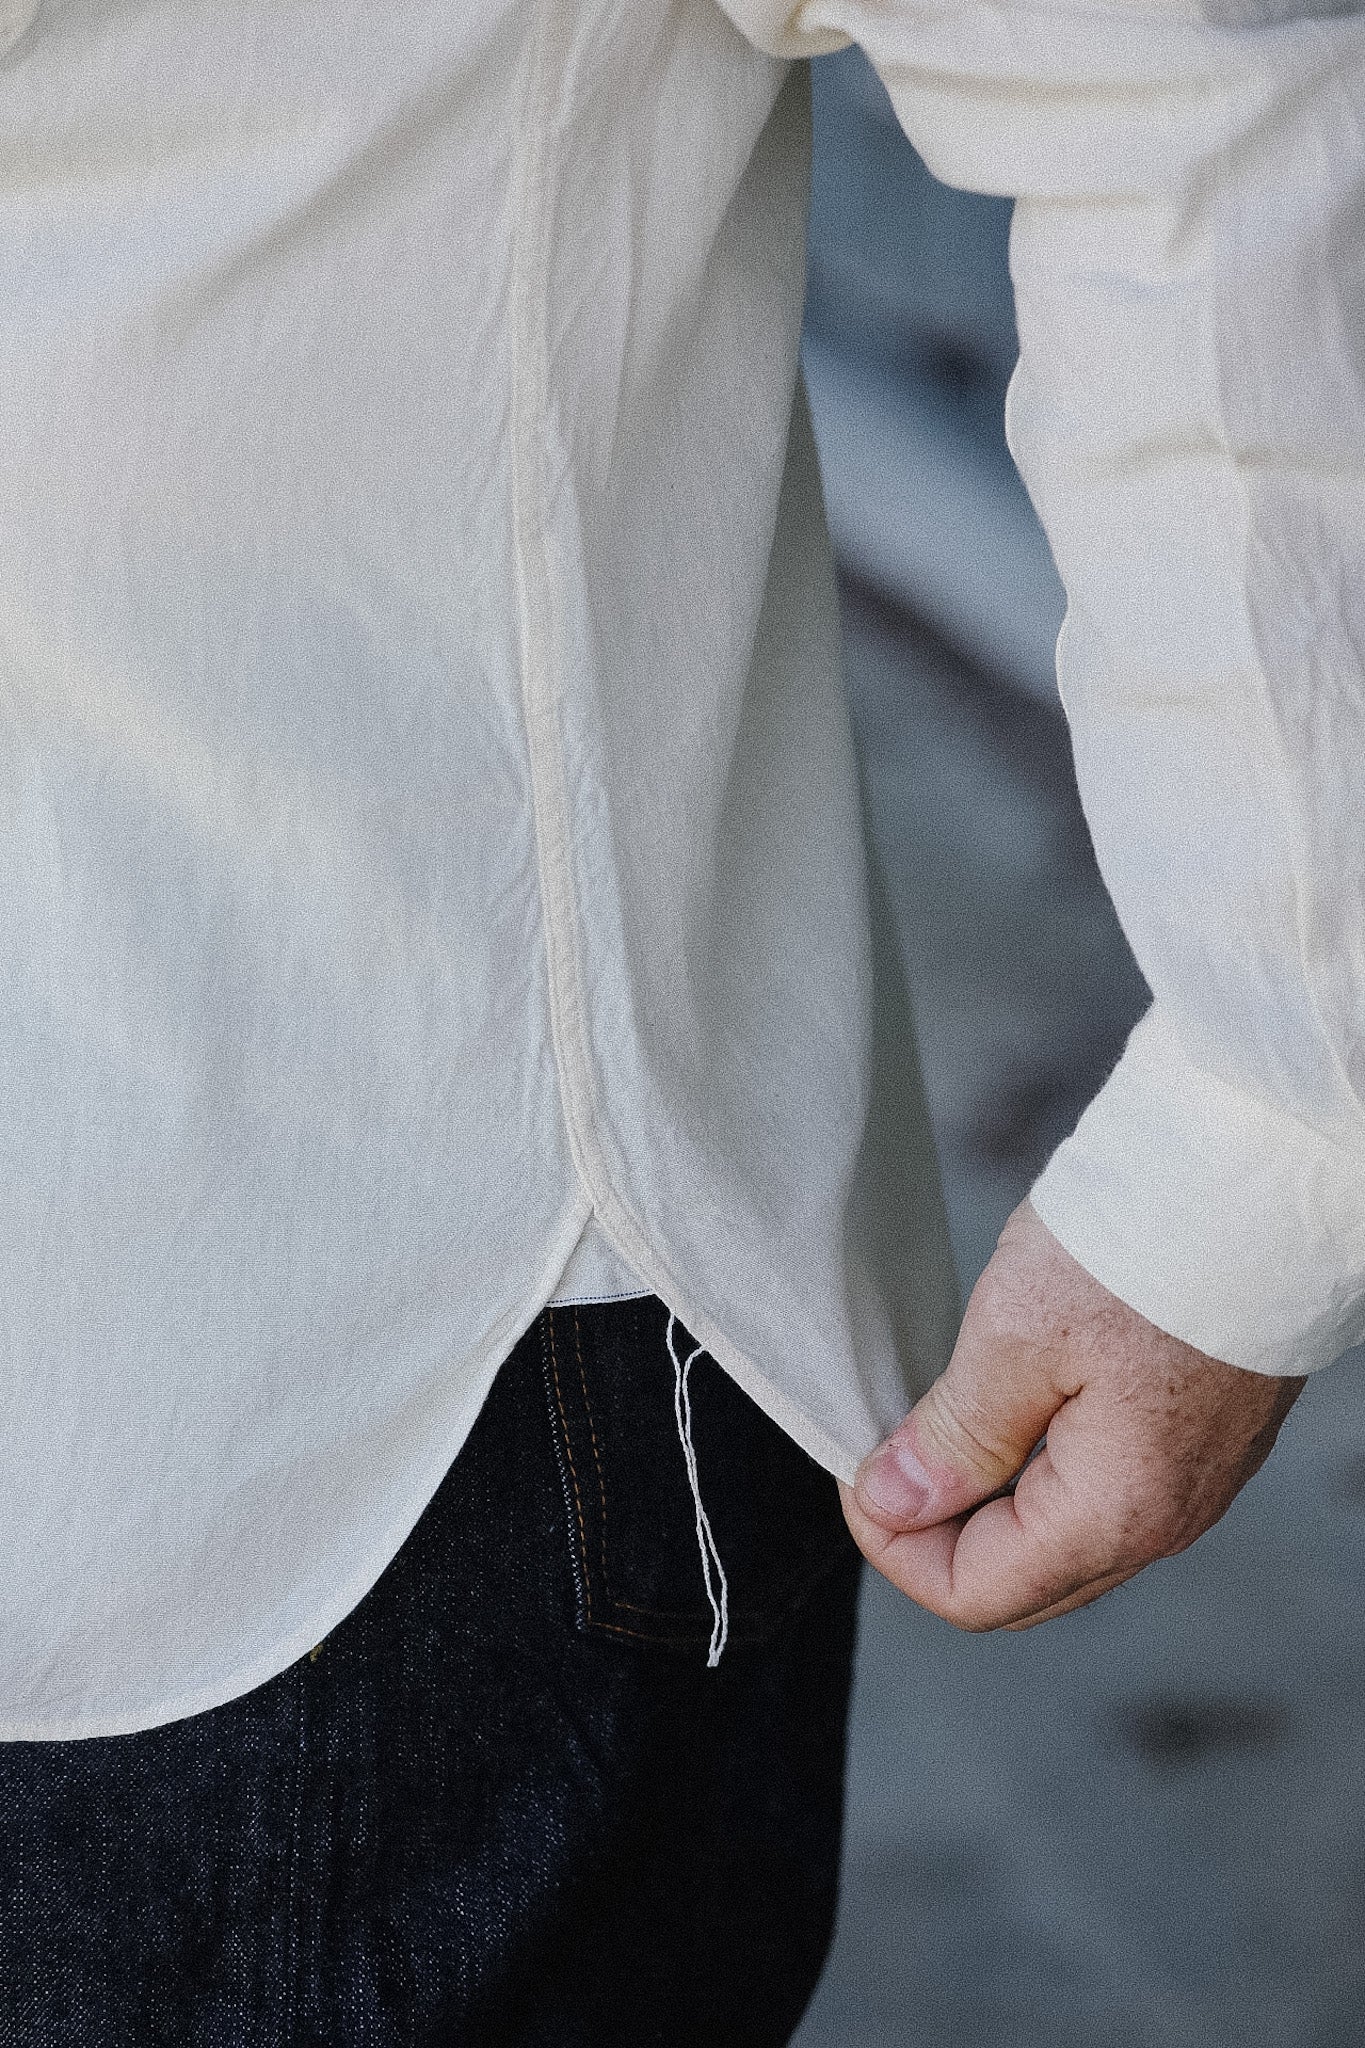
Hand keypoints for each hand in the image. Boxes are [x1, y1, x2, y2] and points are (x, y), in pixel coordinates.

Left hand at [840, 1198, 1304, 1629]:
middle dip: (937, 1534)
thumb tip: (894, 1503)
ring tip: (943, 1414)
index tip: (858, 1468)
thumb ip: (956, 1437)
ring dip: (988, 1499)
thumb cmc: (1147, 1245)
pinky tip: (1012, 1396)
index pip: (975, 1595)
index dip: (893, 1544)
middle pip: (1022, 1583)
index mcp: (1116, 1513)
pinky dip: (1039, 1467)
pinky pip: (1103, 1490)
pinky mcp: (1205, 1433)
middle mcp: (1166, 1519)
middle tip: (889, 1447)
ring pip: (1063, 1538)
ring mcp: (1194, 1479)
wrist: (1264, 1172)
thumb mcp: (1017, 1335)